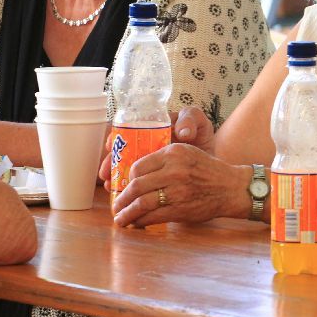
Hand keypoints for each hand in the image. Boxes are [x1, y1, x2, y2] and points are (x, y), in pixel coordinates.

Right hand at [97, 107, 215, 188]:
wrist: (209, 166)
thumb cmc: (201, 140)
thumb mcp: (199, 125)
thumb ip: (190, 121)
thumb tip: (182, 131)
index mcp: (152, 127)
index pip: (127, 129)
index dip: (116, 137)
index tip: (110, 145)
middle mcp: (144, 143)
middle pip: (121, 152)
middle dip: (111, 162)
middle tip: (106, 172)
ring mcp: (145, 159)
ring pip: (123, 167)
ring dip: (114, 177)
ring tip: (109, 185)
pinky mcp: (149, 176)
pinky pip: (133, 182)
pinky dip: (124, 188)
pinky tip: (118, 194)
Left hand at [110, 143, 249, 227]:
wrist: (231, 187)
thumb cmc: (207, 171)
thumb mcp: (187, 154)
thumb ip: (164, 160)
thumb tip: (135, 176)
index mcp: (174, 152)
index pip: (138, 166)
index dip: (127, 179)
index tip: (123, 186)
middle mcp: (174, 169)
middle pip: (136, 186)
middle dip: (122, 199)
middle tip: (116, 206)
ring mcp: (177, 190)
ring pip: (141, 203)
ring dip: (127, 213)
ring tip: (120, 219)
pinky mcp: (180, 208)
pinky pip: (153, 216)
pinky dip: (140, 222)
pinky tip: (136, 224)